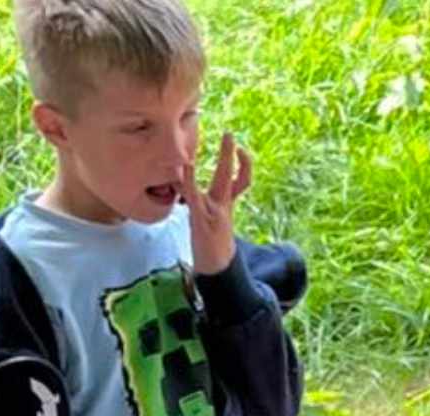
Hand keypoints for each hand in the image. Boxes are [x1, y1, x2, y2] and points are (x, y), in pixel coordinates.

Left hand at [181, 131, 251, 275]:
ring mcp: (215, 211)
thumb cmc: (212, 244)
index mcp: (227, 204)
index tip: (239, 148)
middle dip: (232, 155)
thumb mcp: (209, 221)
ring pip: (221, 183)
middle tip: (229, 135)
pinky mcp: (202, 218)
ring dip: (220, 164)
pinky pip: (196, 195)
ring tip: (215, 145)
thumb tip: (186, 190)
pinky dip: (190, 180)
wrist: (217, 267)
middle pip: (234, 176)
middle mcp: (224, 205)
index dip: (243, 165)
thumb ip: (200, 202)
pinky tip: (186, 167)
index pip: (240, 180)